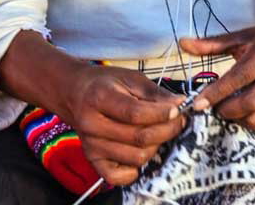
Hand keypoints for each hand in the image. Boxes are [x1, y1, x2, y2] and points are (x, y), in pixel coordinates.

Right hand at [60, 66, 184, 186]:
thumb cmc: (105, 84)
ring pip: (135, 157)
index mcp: (100, 98)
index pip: (135, 113)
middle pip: (139, 138)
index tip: (178, 110)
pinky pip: (117, 176)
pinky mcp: (92, 159)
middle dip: (167, 130)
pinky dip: (134, 170)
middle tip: (178, 121)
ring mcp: (91, 145)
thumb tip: (179, 104)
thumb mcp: (131, 78)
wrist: (75, 94)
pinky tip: (140, 151)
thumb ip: (155, 92)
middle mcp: (92, 124)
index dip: (161, 114)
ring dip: (156, 146)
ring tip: (159, 132)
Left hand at [179, 5, 254, 129]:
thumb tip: (183, 44)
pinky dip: (251, 121)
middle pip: (249, 103)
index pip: (238, 78)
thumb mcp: (244, 36)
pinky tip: (243, 111)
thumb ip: (213, 44)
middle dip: (226, 110)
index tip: (198, 103)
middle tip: (214, 106)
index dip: (217, 93)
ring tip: (228, 108)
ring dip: (237, 118)